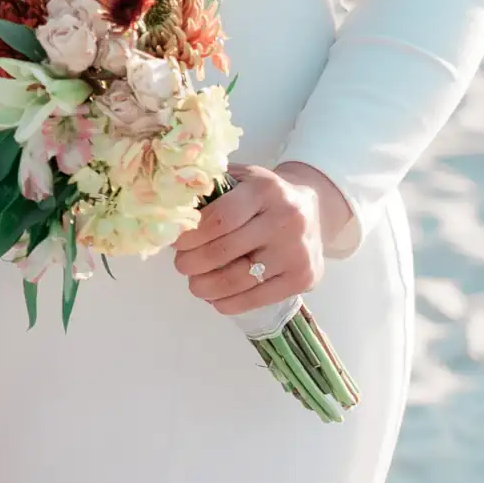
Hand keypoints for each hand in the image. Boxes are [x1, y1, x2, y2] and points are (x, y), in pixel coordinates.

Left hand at [174, 159, 357, 313]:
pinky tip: (215, 298)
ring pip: (237, 280)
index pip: (218, 218)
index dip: (189, 236)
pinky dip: (227, 303)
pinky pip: (255, 300)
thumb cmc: (264, 197)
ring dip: (205, 287)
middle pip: (223, 251)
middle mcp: (286, 220)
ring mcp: (297, 252)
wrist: (314, 211)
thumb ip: (211, 190)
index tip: (175, 243)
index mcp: (265, 190)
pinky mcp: (302, 279)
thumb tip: (169, 211)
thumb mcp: (242, 179)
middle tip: (181, 265)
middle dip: (192, 263)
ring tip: (195, 284)